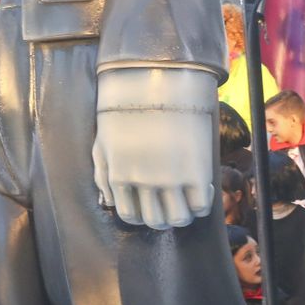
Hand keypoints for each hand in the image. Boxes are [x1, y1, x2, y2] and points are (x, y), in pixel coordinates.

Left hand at [93, 68, 217, 228]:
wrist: (157, 82)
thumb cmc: (126, 109)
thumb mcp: (103, 142)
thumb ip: (102, 175)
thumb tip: (109, 202)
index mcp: (119, 177)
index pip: (130, 216)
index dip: (142, 215)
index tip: (152, 203)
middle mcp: (143, 183)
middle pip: (156, 222)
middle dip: (163, 216)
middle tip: (171, 201)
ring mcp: (170, 180)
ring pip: (179, 219)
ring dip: (183, 213)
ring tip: (188, 197)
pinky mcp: (195, 172)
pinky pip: (201, 206)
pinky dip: (202, 203)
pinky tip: (202, 186)